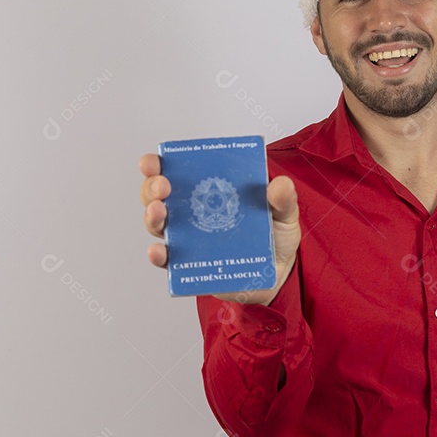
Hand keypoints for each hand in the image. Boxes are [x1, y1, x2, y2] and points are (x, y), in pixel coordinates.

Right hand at [139, 153, 300, 305]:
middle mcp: (191, 213)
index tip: (153, 162)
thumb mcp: (283, 213)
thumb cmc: (274, 237)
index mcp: (209, 191)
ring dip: (152, 216)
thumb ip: (283, 199)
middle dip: (152, 187)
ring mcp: (188, 239)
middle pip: (158, 196)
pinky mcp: (190, 266)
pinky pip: (168, 261)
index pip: (176, 172)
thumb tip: (281, 184)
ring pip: (158, 225)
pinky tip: (159, 251)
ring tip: (158, 211)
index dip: (157, 165)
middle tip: (163, 186)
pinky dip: (158, 255)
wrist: (278, 275)